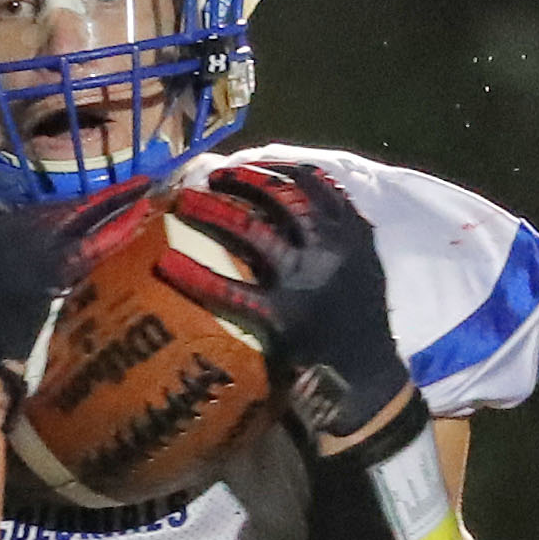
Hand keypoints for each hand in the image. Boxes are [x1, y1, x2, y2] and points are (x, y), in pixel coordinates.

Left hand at [163, 161, 412, 443]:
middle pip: (279, 197)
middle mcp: (327, 248)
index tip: (257, 162)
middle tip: (216, 177)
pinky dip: (196, 276)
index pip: (315, 184)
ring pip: (250, 230)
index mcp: (351, 234)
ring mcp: (301, 279)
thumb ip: (348, 233)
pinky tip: (168, 264)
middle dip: (244, 181)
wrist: (369, 377)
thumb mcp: (368, 267)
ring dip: (213, 211)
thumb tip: (320, 198)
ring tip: (186, 202)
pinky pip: (230, 290)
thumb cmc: (366, 322)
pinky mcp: (279, 314)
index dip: (280, 168)